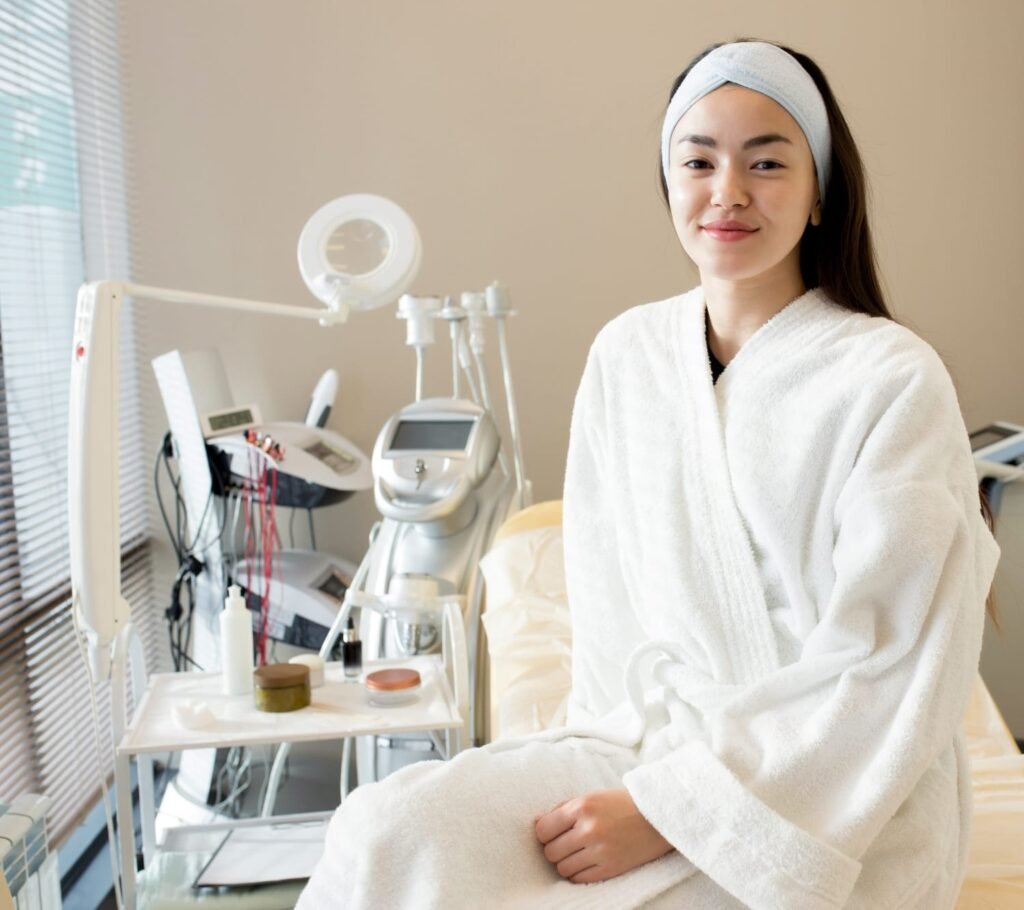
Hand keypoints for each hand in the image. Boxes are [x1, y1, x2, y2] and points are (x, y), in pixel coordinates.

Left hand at [534, 788, 673, 883]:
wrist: (656, 816)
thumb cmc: (620, 804)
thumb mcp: (591, 797)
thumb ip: (564, 809)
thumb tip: (538, 825)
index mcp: (582, 806)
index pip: (543, 830)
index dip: (545, 834)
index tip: (551, 833)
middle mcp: (589, 829)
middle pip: (551, 851)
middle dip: (554, 849)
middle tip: (565, 844)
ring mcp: (600, 851)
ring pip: (562, 868)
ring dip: (566, 863)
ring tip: (578, 853)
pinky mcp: (610, 869)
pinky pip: (579, 879)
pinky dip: (579, 873)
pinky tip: (587, 862)